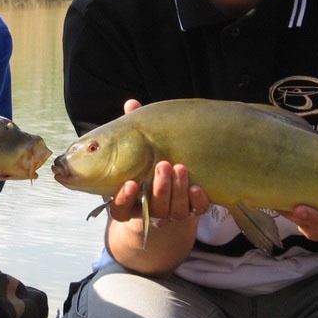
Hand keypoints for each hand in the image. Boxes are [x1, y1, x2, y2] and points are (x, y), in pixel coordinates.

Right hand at [108, 99, 209, 225]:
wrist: (173, 185)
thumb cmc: (147, 162)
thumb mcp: (137, 148)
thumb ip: (133, 130)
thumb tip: (132, 104)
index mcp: (129, 199)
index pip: (120, 208)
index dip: (124, 199)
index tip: (131, 183)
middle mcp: (148, 210)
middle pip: (152, 208)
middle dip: (159, 188)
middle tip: (163, 165)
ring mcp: (170, 213)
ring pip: (174, 211)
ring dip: (177, 190)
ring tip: (180, 168)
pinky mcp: (191, 211)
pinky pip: (195, 211)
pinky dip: (196, 201)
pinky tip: (197, 187)